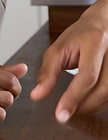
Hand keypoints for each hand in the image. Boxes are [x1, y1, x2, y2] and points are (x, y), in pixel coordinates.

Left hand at [31, 0, 107, 121]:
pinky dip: (99, 104)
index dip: (74, 97)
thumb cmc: (79, 36)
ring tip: (74, 109)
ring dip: (91, 108)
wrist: (101, 25)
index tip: (61, 114)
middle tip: (64, 114)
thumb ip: (48, 73)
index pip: (88, 76)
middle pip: (103, 89)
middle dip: (82, 106)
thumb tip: (37, 95)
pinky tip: (87, 104)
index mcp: (95, 42)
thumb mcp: (58, 49)